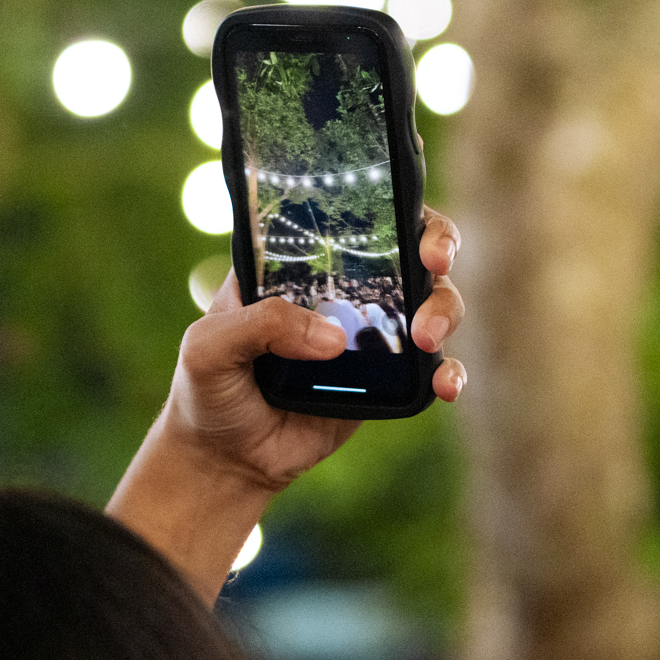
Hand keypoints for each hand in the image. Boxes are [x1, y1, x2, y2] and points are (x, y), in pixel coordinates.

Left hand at [107, 208, 466, 602]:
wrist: (227, 460)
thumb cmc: (209, 390)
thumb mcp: (210, 347)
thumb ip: (261, 326)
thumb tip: (333, 337)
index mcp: (300, 265)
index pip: (350, 215)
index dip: (389, 199)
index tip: (407, 206)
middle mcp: (344, 290)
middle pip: (410, 247)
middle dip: (436, 243)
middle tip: (434, 261)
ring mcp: (371, 334)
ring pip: (433, 303)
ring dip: (443, 310)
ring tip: (426, 339)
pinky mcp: (389, 381)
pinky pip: (434, 369)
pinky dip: (450, 372)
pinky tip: (444, 386)